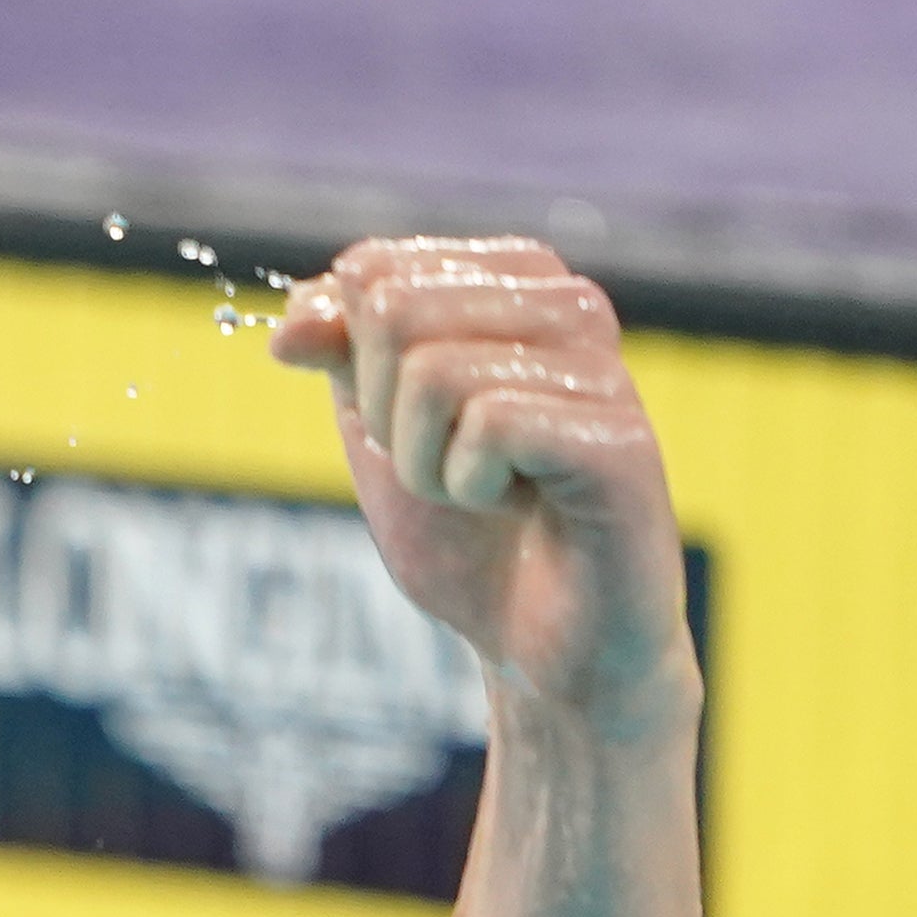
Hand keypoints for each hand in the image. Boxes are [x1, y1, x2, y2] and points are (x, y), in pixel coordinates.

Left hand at [271, 237, 696, 735]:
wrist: (538, 646)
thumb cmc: (467, 538)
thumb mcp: (377, 435)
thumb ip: (338, 359)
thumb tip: (295, 314)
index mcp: (516, 284)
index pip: (373, 270)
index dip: (351, 363)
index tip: (404, 420)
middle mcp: (572, 305)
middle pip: (396, 310)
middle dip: (385, 413)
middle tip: (443, 466)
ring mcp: (604, 366)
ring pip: (434, 372)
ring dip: (424, 462)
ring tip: (484, 495)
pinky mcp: (622, 436)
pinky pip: (488, 427)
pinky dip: (468, 487)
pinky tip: (518, 508)